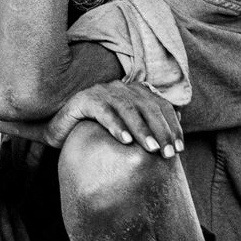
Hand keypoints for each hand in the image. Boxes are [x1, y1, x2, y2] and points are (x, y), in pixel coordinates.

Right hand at [44, 81, 183, 158]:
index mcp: (135, 91)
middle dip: (162, 131)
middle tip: (169, 153)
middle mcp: (121, 88)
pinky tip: (125, 141)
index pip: (161, 106)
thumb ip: (149, 125)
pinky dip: (116, 126)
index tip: (180, 148)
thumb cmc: (97, 132)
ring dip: (142, 130)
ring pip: (128, 109)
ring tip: (152, 149)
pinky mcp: (84, 100)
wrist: (60, 130)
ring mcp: (102, 92)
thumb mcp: (127, 129)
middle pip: (148, 107)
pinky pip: (104, 112)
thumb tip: (179, 124)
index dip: (173, 126)